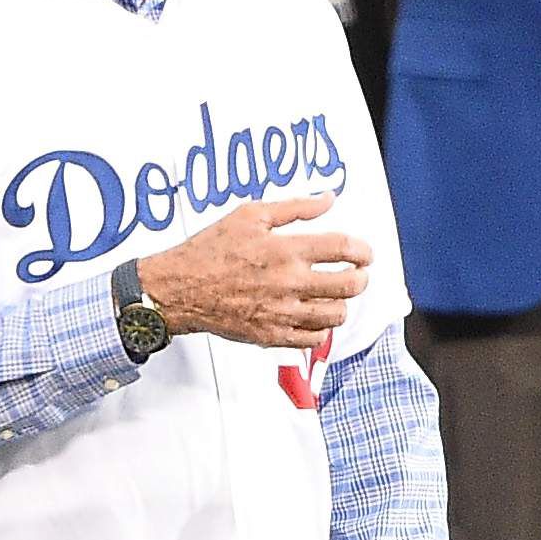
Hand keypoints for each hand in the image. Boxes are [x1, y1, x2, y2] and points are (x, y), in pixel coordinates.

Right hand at [138, 193, 369, 350]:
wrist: (177, 289)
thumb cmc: (209, 251)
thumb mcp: (250, 215)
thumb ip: (294, 207)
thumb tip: (328, 199)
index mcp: (286, 250)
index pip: (345, 249)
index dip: (363, 250)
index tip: (364, 254)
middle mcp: (289, 283)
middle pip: (350, 285)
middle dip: (361, 279)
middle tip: (355, 275)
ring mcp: (281, 313)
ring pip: (336, 315)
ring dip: (341, 304)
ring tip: (332, 297)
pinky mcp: (271, 336)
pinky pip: (313, 340)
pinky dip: (321, 330)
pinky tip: (312, 317)